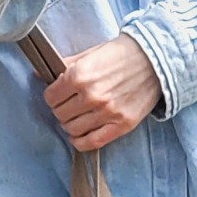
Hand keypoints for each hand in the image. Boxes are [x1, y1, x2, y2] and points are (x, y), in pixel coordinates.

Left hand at [43, 34, 162, 150]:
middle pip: (59, 115)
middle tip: (69, 105)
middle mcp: (91, 96)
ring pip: (72, 130)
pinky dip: (80, 142)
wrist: (157, 59)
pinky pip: (91, 143)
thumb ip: (66, 65)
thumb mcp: (91, 53)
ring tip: (77, 117)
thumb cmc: (123, 54)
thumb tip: (39, 73)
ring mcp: (106, 113)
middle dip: (61, 110)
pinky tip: (80, 135)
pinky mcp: (120, 125)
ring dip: (70, 125)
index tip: (59, 96)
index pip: (50, 97)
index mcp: (80, 75)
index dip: (52, 97)